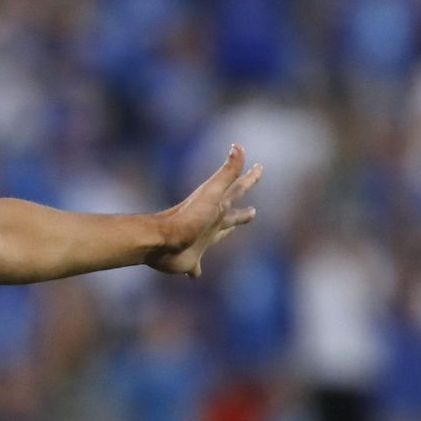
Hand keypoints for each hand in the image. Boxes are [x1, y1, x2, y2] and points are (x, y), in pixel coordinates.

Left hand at [147, 144, 262, 278]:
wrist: (161, 241)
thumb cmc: (187, 218)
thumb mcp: (212, 193)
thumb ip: (227, 172)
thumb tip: (238, 145)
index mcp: (217, 208)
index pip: (237, 189)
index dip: (250, 178)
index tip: (260, 167)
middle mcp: (210, 224)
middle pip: (231, 216)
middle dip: (242, 212)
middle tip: (254, 211)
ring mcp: (199, 241)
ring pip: (217, 237)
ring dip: (224, 234)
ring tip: (230, 232)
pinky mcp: (190, 260)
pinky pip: (196, 266)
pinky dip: (196, 270)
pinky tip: (194, 275)